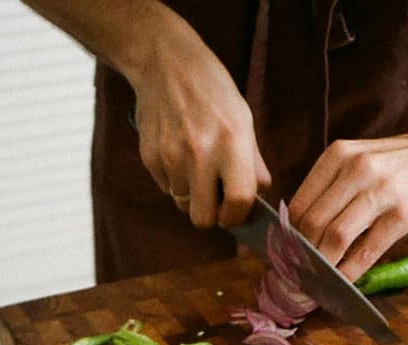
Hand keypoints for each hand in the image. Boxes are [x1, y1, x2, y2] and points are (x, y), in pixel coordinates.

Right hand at [131, 17, 270, 228]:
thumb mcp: (243, 120)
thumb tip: (257, 205)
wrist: (164, 62)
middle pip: (203, 219)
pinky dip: (175, 179)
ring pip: (183, 204)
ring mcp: (171, 156)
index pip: (238, 202)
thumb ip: (253, 165)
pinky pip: (166, 188)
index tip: (236, 213)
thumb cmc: (212, 92)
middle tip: (215, 199)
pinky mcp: (150, 157)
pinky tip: (178, 152)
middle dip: (211, 215)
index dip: (238, 217)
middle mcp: (200, 153)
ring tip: (196, 165)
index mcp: (232, 143)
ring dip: (192, 194)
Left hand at [287, 132, 407, 280]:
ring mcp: (381, 191)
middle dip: (302, 256)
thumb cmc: (398, 164)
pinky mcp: (403, 214)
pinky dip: (351, 271)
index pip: (299, 205)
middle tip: (299, 277)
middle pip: (313, 223)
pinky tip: (344, 283)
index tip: (288, 258)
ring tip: (318, 282)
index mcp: (338, 156)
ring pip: (336, 237)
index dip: (289, 238)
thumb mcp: (359, 161)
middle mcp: (356, 170)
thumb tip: (303, 233)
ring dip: (323, 266)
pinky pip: (367, 250)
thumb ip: (332, 188)